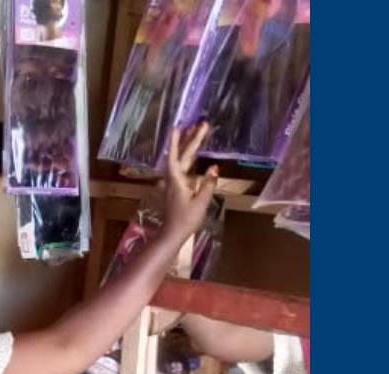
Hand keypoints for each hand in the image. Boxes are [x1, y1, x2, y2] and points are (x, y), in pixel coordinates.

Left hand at [163, 122, 218, 239]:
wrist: (173, 234)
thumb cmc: (186, 219)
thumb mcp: (200, 202)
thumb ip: (207, 184)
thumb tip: (214, 168)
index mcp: (176, 180)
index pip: (175, 156)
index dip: (176, 141)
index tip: (178, 126)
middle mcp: (174, 179)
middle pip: (183, 156)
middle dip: (191, 139)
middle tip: (201, 124)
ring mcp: (176, 184)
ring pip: (184, 162)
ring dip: (191, 148)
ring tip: (199, 133)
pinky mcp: (178, 189)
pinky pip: (186, 170)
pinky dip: (192, 161)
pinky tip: (198, 157)